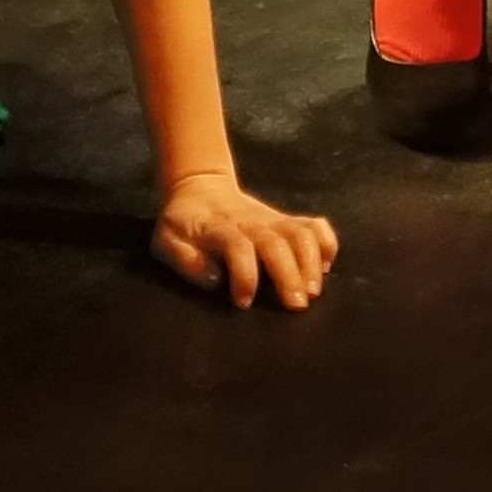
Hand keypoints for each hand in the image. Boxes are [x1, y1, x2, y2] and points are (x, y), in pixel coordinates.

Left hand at [151, 169, 338, 309]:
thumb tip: (215, 279)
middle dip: (289, 274)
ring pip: (300, 232)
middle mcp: (250, 222)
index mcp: (218, 229)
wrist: (199, 185)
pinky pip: (313, 225)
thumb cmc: (181, 223)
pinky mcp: (284, 219)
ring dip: (311, 261)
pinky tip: (326, 266)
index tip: (243, 302)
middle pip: (276, 243)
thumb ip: (184, 259)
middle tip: (297, 306)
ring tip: (313, 291)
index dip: (243, 275)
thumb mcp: (165, 241)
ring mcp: (271, 219)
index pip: (237, 247)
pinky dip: (325, 243)